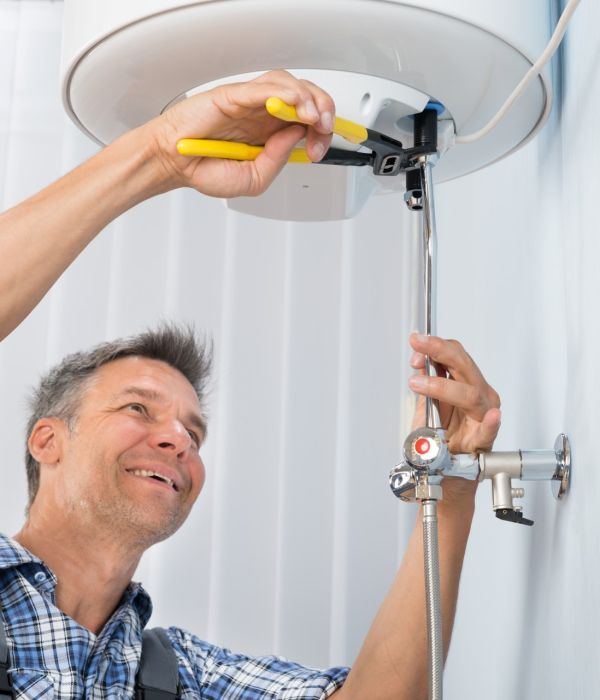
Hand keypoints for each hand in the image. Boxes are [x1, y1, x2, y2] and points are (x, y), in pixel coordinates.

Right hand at [148, 70, 334, 197]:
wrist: (173, 163)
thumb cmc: (206, 169)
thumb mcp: (254, 180)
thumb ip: (277, 161)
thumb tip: (295, 135)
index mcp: (272, 133)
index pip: (309, 122)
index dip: (322, 133)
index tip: (318, 150)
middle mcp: (264, 114)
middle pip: (306, 98)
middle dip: (324, 111)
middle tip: (324, 128)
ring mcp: (251, 102)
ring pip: (290, 85)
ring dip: (308, 99)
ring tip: (312, 118)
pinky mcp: (234, 94)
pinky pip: (264, 86)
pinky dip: (284, 92)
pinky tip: (294, 103)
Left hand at [408, 333, 500, 454]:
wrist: (445, 468)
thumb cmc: (441, 436)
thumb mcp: (427, 403)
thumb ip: (426, 381)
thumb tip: (419, 358)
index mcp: (468, 383)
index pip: (457, 354)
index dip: (436, 346)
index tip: (417, 342)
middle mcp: (479, 395)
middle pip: (464, 366)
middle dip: (439, 351)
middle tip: (419, 344)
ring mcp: (483, 416)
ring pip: (469, 394)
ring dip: (441, 386)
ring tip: (419, 384)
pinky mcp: (483, 440)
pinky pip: (489, 431)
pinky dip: (491, 423)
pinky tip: (492, 416)